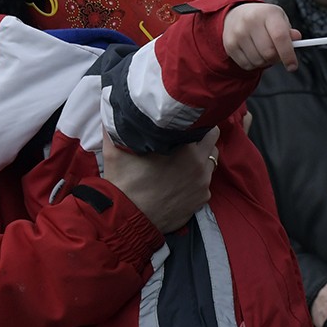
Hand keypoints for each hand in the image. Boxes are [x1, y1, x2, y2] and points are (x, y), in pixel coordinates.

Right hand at [102, 126, 218, 232]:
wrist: (128, 219)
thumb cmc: (124, 183)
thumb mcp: (116, 150)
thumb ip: (116, 126)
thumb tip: (113, 108)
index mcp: (187, 148)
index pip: (207, 125)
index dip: (196, 122)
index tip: (185, 123)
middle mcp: (200, 165)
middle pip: (213, 141)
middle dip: (202, 138)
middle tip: (186, 139)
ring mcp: (203, 184)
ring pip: (211, 163)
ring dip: (202, 158)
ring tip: (183, 161)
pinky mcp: (201, 201)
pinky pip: (205, 184)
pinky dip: (197, 180)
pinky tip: (181, 181)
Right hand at [223, 3, 300, 71]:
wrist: (236, 15)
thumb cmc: (264, 20)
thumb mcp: (279, 20)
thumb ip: (289, 32)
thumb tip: (296, 39)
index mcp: (268, 13)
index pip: (280, 37)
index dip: (288, 54)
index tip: (292, 66)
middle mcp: (251, 21)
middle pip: (269, 53)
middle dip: (276, 58)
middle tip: (277, 53)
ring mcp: (238, 33)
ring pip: (258, 61)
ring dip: (265, 62)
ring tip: (263, 51)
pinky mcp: (230, 44)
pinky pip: (247, 65)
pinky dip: (254, 64)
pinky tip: (253, 52)